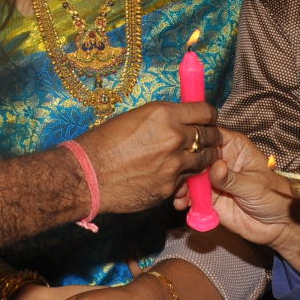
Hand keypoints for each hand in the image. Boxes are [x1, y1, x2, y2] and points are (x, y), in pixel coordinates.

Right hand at [78, 101, 218, 213]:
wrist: (87, 175)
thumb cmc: (103, 143)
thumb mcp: (134, 118)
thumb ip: (161, 119)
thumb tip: (178, 120)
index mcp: (164, 115)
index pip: (205, 111)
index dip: (209, 115)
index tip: (208, 119)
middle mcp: (174, 137)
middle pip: (209, 136)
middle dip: (212, 137)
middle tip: (210, 139)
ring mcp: (174, 165)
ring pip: (204, 160)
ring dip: (204, 158)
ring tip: (200, 158)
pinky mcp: (169, 187)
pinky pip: (186, 180)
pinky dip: (185, 177)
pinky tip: (177, 174)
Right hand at [176, 130, 299, 270]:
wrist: (279, 225)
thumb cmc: (275, 196)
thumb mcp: (254, 185)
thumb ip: (232, 178)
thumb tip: (215, 167)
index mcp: (234, 148)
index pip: (211, 136)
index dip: (196, 139)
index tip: (184, 147)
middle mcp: (220, 161)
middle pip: (195, 157)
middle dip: (184, 166)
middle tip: (177, 176)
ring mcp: (213, 180)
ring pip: (190, 178)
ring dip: (181, 185)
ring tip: (179, 195)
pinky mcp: (209, 198)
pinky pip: (192, 197)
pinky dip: (184, 201)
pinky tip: (181, 205)